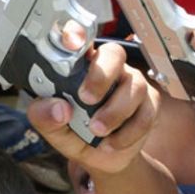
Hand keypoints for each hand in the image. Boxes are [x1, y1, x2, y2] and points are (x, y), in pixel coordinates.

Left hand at [28, 23, 159, 174]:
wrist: (100, 159)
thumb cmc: (74, 133)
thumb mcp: (51, 128)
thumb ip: (44, 116)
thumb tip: (59, 109)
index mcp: (80, 66)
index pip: (80, 40)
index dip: (77, 34)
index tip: (71, 41)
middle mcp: (108, 68)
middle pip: (114, 53)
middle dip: (101, 76)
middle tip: (86, 99)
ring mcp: (131, 84)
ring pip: (135, 86)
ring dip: (115, 113)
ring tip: (98, 131)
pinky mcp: (150, 104)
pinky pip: (146, 113)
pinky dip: (128, 133)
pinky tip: (112, 143)